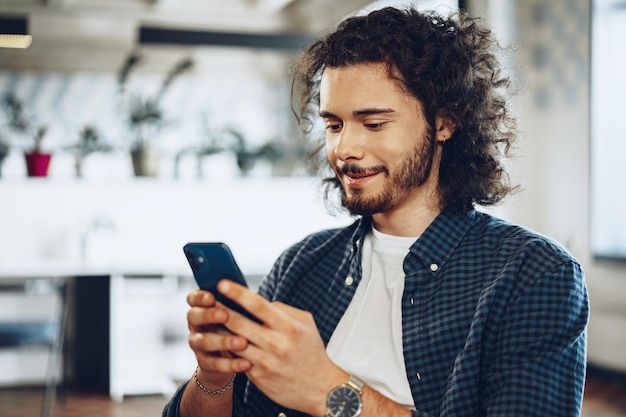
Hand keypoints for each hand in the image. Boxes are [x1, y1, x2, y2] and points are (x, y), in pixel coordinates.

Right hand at [186, 288, 252, 388]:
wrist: (227, 358)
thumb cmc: (234, 326)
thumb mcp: (234, 312)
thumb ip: (236, 304)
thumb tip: (251, 295)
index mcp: (201, 307)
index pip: (193, 298)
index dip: (199, 297)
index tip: (211, 296)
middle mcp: (195, 324)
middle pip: (194, 317)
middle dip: (209, 315)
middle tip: (225, 315)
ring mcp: (197, 344)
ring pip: (204, 342)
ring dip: (224, 341)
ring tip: (242, 342)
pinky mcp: (205, 363)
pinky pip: (215, 364)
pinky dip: (231, 364)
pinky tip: (246, 363)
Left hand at [216, 280, 346, 415]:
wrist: (321, 388)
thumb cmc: (312, 350)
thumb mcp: (306, 324)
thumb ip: (283, 310)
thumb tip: (259, 302)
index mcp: (288, 327)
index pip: (258, 305)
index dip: (238, 293)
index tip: (222, 283)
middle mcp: (276, 344)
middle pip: (239, 323)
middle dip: (220, 309)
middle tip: (206, 299)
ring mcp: (265, 363)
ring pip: (233, 342)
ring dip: (219, 330)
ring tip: (208, 318)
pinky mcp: (258, 378)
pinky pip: (237, 359)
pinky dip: (227, 348)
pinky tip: (219, 339)